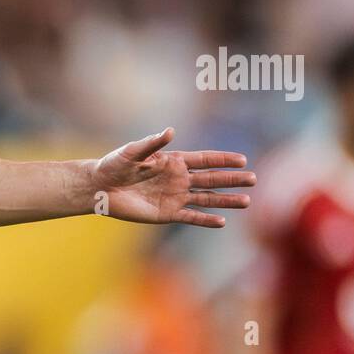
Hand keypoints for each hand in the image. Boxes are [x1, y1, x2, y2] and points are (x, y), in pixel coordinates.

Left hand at [93, 128, 253, 227]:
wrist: (99, 187)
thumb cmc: (113, 164)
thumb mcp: (132, 152)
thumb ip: (152, 144)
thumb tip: (170, 131)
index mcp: (173, 161)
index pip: (205, 159)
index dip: (223, 159)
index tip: (243, 160)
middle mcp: (178, 179)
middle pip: (211, 179)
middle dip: (232, 179)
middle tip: (254, 179)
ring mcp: (175, 197)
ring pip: (206, 199)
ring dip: (226, 200)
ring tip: (246, 201)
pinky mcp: (167, 213)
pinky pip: (191, 216)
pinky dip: (205, 219)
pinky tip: (222, 222)